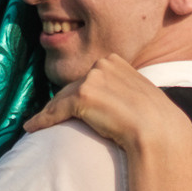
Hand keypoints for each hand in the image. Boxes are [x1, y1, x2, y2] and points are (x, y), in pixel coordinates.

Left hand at [23, 56, 185, 155]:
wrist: (159, 130)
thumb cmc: (154, 120)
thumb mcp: (137, 95)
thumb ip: (119, 91)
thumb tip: (107, 102)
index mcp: (116, 60)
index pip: (88, 78)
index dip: (76, 94)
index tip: (66, 107)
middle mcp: (102, 64)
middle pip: (73, 86)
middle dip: (61, 102)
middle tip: (47, 117)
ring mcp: (93, 79)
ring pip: (63, 98)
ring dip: (50, 112)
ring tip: (37, 124)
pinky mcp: (83, 96)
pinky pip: (57, 110)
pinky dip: (43, 120)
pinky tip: (32, 128)